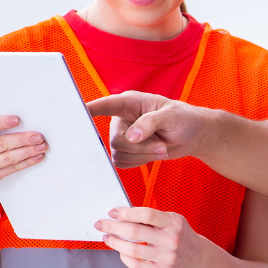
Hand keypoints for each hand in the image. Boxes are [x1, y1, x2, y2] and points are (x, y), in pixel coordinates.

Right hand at [0, 115, 46, 197]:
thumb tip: (3, 111)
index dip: (1, 123)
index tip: (17, 119)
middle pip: (0, 145)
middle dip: (22, 139)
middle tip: (38, 136)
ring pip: (8, 159)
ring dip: (28, 152)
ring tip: (42, 146)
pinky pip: (11, 169)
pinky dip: (26, 163)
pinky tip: (36, 157)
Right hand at [87, 91, 205, 168]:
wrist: (191, 135)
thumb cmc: (183, 118)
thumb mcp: (171, 116)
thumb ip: (150, 123)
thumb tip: (131, 137)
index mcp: (128, 103)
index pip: (104, 105)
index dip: (89, 110)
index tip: (76, 113)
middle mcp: (121, 119)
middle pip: (115, 141)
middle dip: (141, 148)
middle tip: (162, 146)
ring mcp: (123, 137)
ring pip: (119, 155)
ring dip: (143, 156)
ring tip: (161, 148)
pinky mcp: (127, 152)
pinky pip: (122, 164)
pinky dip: (139, 163)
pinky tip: (152, 154)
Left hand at [95, 207, 208, 267]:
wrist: (198, 258)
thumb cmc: (179, 234)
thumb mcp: (173, 220)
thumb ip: (152, 217)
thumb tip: (122, 215)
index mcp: (174, 223)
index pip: (147, 214)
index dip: (127, 212)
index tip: (112, 212)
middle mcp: (171, 240)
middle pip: (135, 232)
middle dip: (113, 227)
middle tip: (101, 224)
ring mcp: (167, 258)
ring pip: (133, 250)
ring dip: (115, 243)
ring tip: (108, 237)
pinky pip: (136, 265)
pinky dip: (125, 257)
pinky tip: (121, 251)